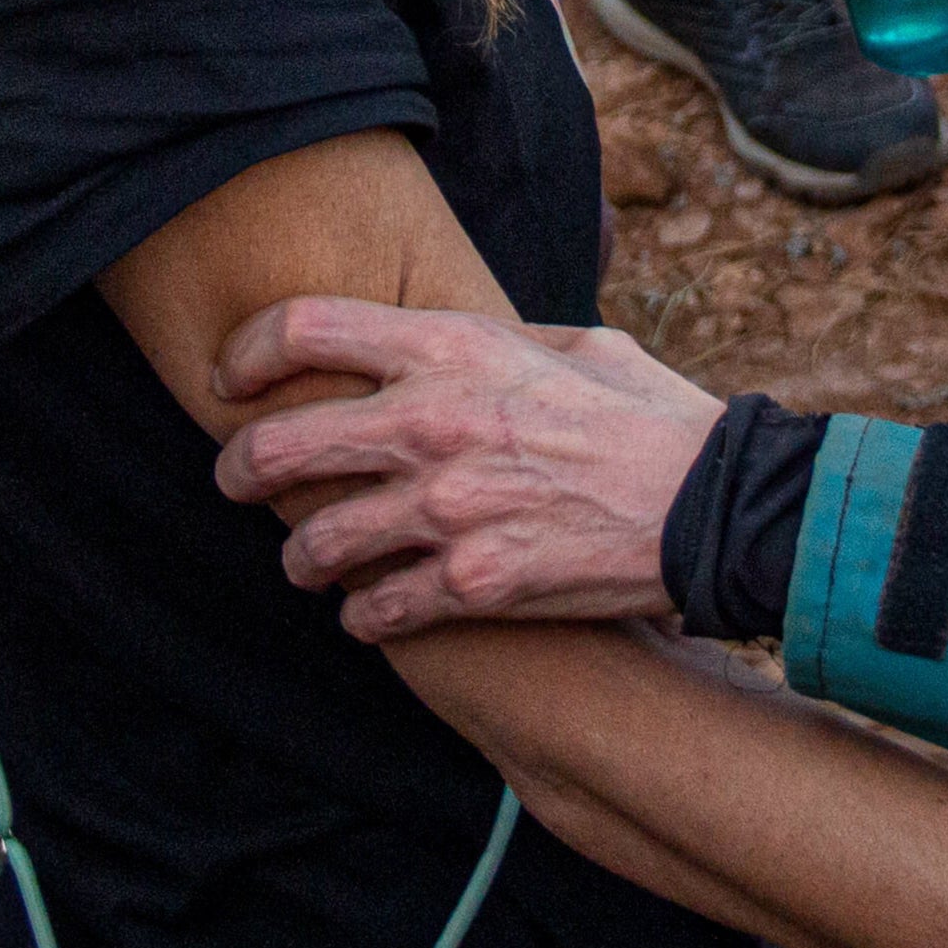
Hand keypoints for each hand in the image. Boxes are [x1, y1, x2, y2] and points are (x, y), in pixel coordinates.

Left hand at [210, 296, 724, 634]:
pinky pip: (372, 614)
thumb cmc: (652, 418)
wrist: (715, 507)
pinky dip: (364, 618)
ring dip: (302, 561)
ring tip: (313, 565)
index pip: (303, 329)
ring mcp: (447, 511)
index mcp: (455, 348)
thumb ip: (499, 338)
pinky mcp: (470, 585)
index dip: (245, 353)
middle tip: (237, 485)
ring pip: (311, 550)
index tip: (232, 382)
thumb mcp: (578, 345)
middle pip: (273, 448)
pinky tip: (376, 612)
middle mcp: (434, 424)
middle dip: (237, 472)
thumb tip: (450, 338)